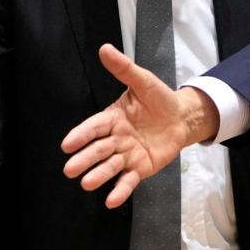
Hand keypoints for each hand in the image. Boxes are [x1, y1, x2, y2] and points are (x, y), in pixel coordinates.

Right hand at [61, 44, 219, 207]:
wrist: (182, 117)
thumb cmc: (159, 99)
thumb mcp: (143, 81)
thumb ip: (124, 69)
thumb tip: (105, 48)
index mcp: (112, 118)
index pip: (93, 127)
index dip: (81, 135)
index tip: (67, 144)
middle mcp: (116, 138)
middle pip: (98, 150)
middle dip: (84, 159)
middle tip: (70, 169)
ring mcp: (127, 155)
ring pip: (110, 167)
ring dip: (98, 175)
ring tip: (87, 183)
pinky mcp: (140, 168)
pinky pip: (128, 180)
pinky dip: (120, 191)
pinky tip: (111, 200)